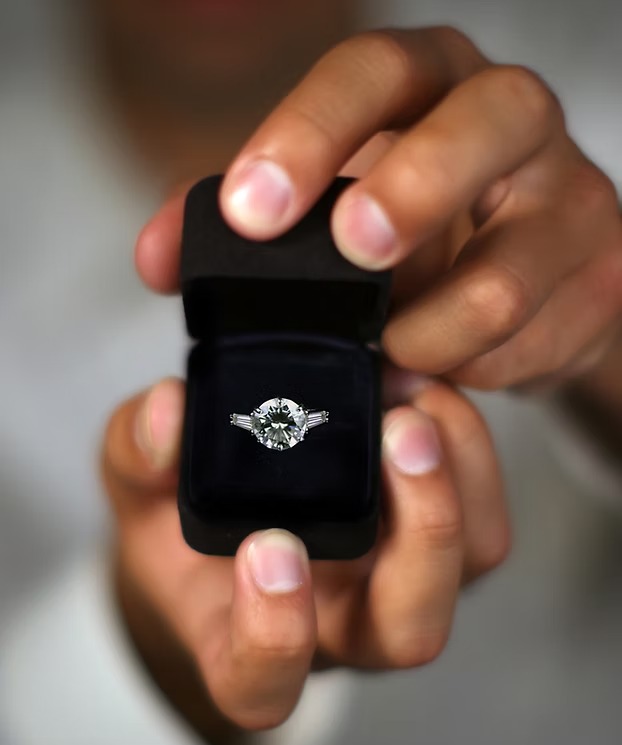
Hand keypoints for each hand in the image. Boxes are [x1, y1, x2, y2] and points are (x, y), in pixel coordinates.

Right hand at [102, 372, 508, 738]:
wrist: (228, 512)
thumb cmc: (180, 518)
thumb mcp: (138, 482)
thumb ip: (140, 453)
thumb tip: (167, 415)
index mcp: (245, 636)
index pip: (262, 682)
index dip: (273, 636)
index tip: (266, 547)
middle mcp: (336, 625)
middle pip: (407, 630)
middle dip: (423, 533)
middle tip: (400, 434)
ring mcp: (393, 582)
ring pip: (467, 568)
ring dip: (460, 479)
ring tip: (417, 394)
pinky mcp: (429, 535)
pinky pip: (482, 512)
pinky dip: (469, 447)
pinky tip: (423, 388)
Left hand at [138, 26, 621, 391]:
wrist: (529, 271)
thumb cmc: (417, 229)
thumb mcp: (332, 206)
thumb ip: (247, 222)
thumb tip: (158, 259)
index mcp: (430, 84)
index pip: (374, 74)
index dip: (310, 133)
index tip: (249, 209)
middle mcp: (510, 120)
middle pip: (481, 126)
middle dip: (409, 194)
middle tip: (352, 253)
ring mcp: (569, 198)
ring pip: (507, 271)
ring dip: (428, 330)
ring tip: (385, 350)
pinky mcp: (599, 276)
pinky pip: (526, 341)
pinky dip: (467, 366)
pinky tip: (436, 366)